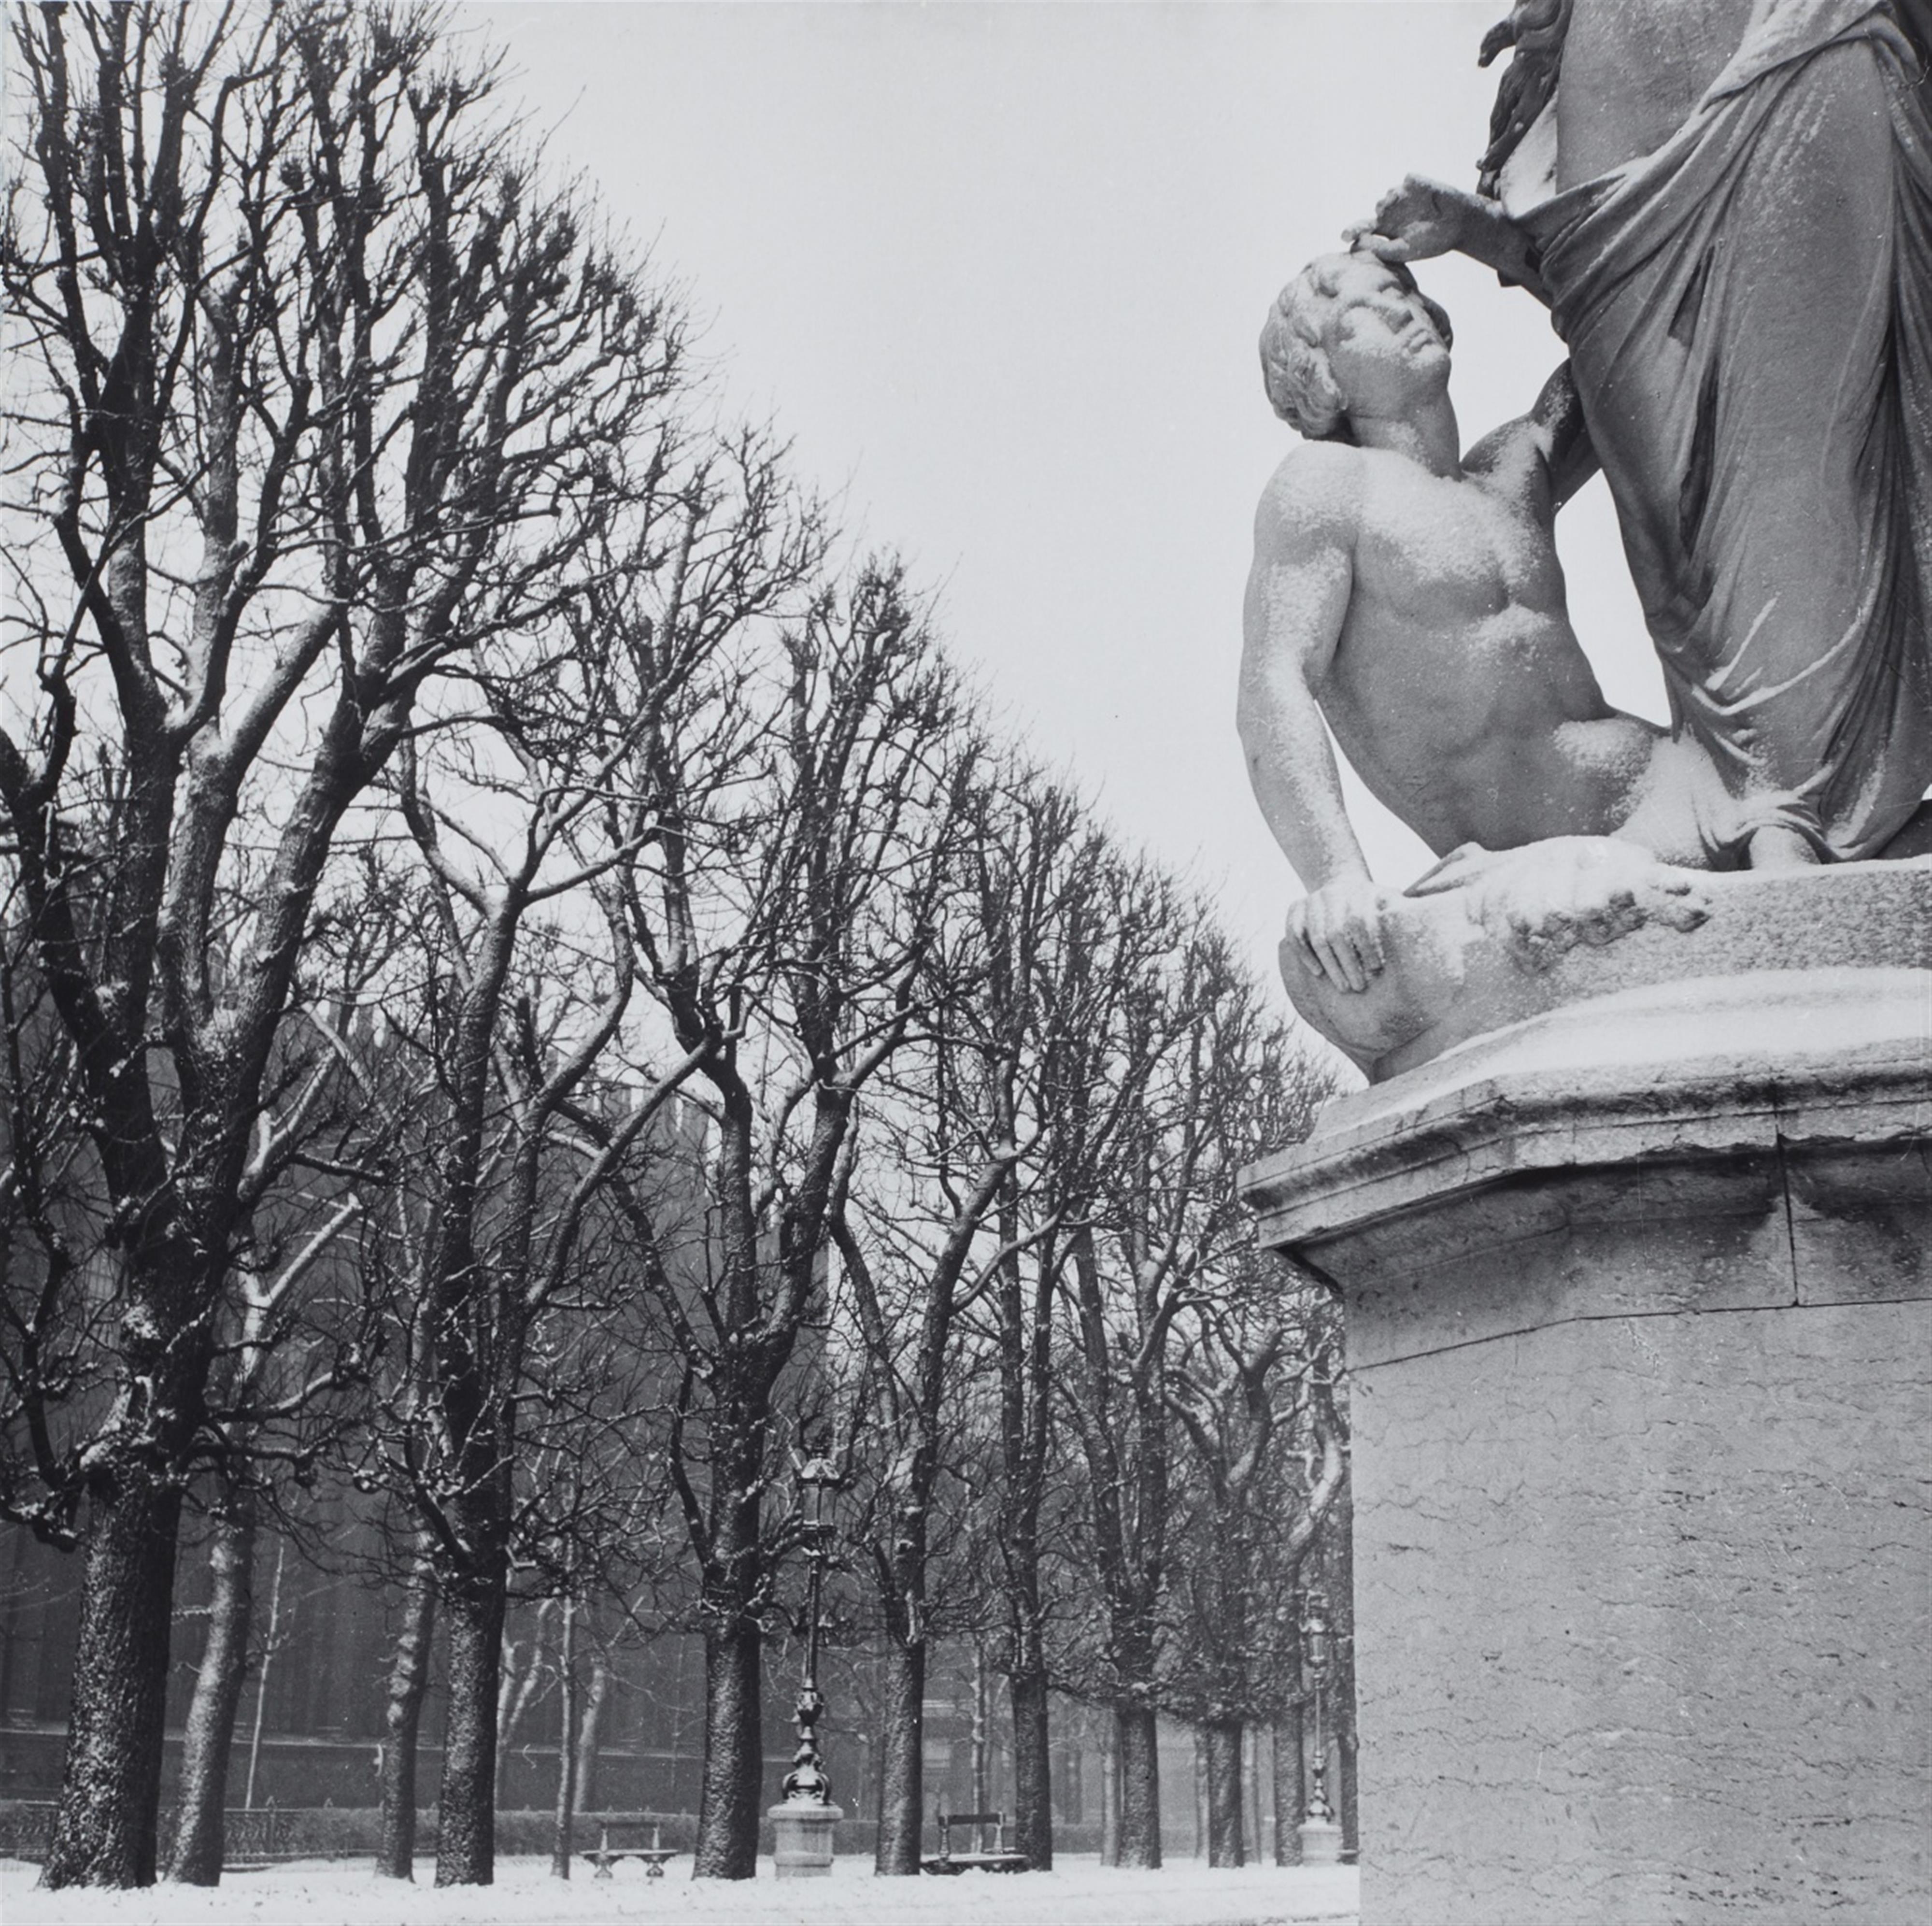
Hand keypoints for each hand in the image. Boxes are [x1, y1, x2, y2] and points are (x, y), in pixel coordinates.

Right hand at [1288, 874, 1390, 993]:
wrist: (1339, 881)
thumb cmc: (1370, 900)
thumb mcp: (1386, 898)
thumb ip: (1397, 909)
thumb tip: (1416, 922)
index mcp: (1356, 891)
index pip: (1359, 921)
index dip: (1367, 946)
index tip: (1376, 969)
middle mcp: (1331, 894)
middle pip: (1337, 933)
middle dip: (1348, 963)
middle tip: (1359, 987)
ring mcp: (1310, 901)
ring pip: (1317, 938)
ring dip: (1330, 965)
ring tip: (1343, 986)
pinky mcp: (1294, 908)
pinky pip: (1294, 935)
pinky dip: (1304, 955)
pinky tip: (1317, 973)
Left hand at [1344, 175, 1474, 263]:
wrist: (1460, 223)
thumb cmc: (1433, 241)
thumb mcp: (1405, 251)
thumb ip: (1381, 250)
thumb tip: (1357, 245)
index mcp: (1389, 232)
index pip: (1366, 231)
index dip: (1353, 232)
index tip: (1344, 236)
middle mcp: (1393, 215)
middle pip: (1374, 213)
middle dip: (1372, 218)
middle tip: (1375, 222)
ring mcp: (1403, 199)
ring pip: (1384, 198)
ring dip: (1387, 205)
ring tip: (1392, 211)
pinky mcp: (1413, 185)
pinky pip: (1400, 185)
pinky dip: (1400, 192)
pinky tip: (1406, 198)